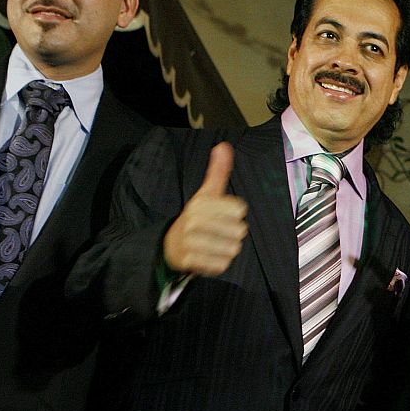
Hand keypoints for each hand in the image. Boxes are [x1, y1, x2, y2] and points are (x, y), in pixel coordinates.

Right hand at [162, 142, 246, 275]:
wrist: (170, 245)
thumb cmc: (195, 217)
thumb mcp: (206, 193)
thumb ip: (218, 172)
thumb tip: (224, 146)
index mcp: (200, 203)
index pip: (239, 210)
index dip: (234, 213)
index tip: (222, 214)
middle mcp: (194, 221)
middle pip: (239, 230)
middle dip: (232, 233)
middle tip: (217, 232)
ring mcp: (192, 242)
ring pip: (232, 248)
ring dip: (227, 249)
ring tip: (214, 244)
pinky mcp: (191, 261)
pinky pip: (221, 264)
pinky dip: (219, 263)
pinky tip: (209, 255)